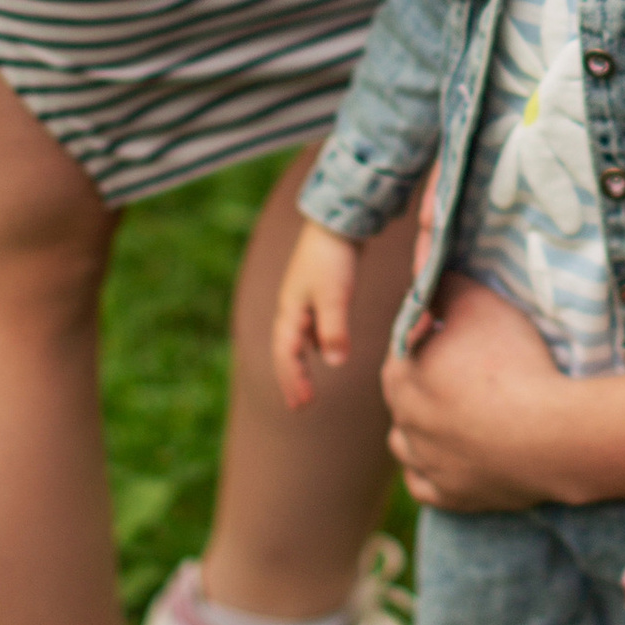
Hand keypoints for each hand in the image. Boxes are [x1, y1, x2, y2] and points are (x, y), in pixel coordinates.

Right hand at [271, 220, 358, 410]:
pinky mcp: (316, 291)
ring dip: (300, 363)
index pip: (287, 355)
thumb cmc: (333, 258)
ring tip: (306, 385)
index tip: (302, 405)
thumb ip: (335, 330)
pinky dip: (313, 344)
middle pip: (286, 351)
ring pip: (297, 339)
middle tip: (299, 405)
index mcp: (290, 312)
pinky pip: (308, 327)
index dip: (293, 381)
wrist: (337, 220)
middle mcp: (291, 308)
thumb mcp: (335, 297)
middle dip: (291, 378)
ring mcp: (302, 299)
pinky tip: (325, 348)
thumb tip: (335, 364)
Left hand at [384, 272, 575, 509]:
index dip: (428, 336)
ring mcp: (426, 464)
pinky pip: (426, 485)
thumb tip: (430, 281)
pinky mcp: (450, 497)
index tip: (454, 333)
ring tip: (456, 416)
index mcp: (401, 375)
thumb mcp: (479, 302)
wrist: (549, 435)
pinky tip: (452, 458)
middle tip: (465, 371)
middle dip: (427, 381)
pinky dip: (435, 471)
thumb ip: (446, 287)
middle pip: (405, 395)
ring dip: (423, 429)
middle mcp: (404, 422)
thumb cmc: (512, 363)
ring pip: (406, 443)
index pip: (403, 348)